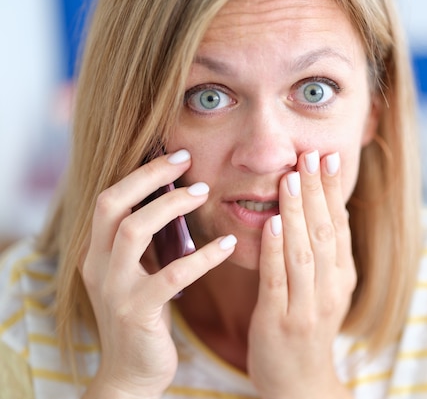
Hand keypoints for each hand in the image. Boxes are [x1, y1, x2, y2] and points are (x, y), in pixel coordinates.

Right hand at [80, 150, 236, 398]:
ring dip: (171, 207)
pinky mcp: (137, 312)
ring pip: (134, 231)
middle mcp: (97, 265)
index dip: (142, 174)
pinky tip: (228, 245)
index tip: (177, 155)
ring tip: (205, 193)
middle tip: (187, 161)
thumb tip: (179, 198)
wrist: (131, 373)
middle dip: (149, 177)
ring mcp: (113, 289)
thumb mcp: (137, 273)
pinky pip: (172, 275)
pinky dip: (203, 256)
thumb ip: (148, 242)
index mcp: (97, 252)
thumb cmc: (144, 316)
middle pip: (112, 205)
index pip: (110, 199)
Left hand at [248, 150, 355, 398]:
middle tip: (311, 155)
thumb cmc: (307, 328)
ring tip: (292, 179)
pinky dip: (276, 250)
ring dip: (297, 213)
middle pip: (324, 231)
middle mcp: (331, 288)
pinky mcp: (280, 321)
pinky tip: (272, 223)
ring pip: (303, 251)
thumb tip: (320, 208)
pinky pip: (278, 280)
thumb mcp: (326, 289)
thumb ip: (323, 252)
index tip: (328, 157)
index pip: (338, 225)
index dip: (333, 190)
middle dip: (318, 191)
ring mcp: (307, 306)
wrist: (300, 382)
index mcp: (342, 276)